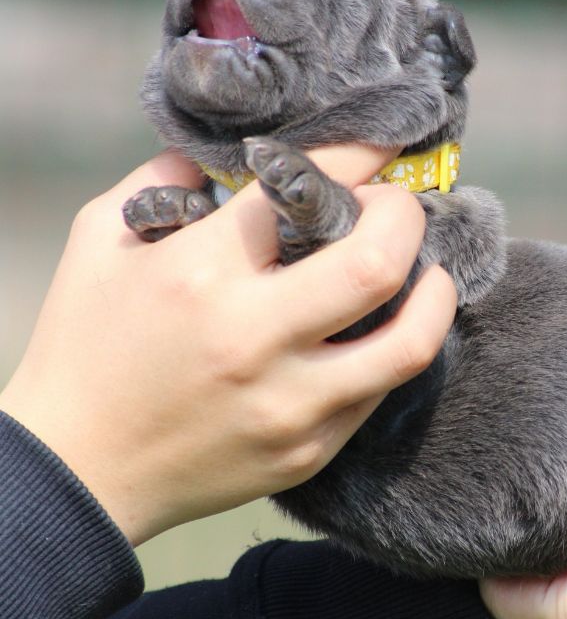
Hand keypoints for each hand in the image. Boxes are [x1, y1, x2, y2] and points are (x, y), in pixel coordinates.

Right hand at [0, 145, 455, 545]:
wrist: (79, 471)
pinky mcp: (309, 450)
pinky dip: (395, 346)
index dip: (358, 156)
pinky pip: (380, 390)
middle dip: (407, 217)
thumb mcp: (101, 240)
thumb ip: (161, 182)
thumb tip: (224, 155)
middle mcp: (255, 338)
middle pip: (377, 264)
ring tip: (430, 273)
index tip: (380, 147)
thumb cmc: (86, 346)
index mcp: (201, 273)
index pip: (304, 191)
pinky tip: (384, 327)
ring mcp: (289, 403)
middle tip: (400, 208)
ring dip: (434, 294)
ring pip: (409, 342)